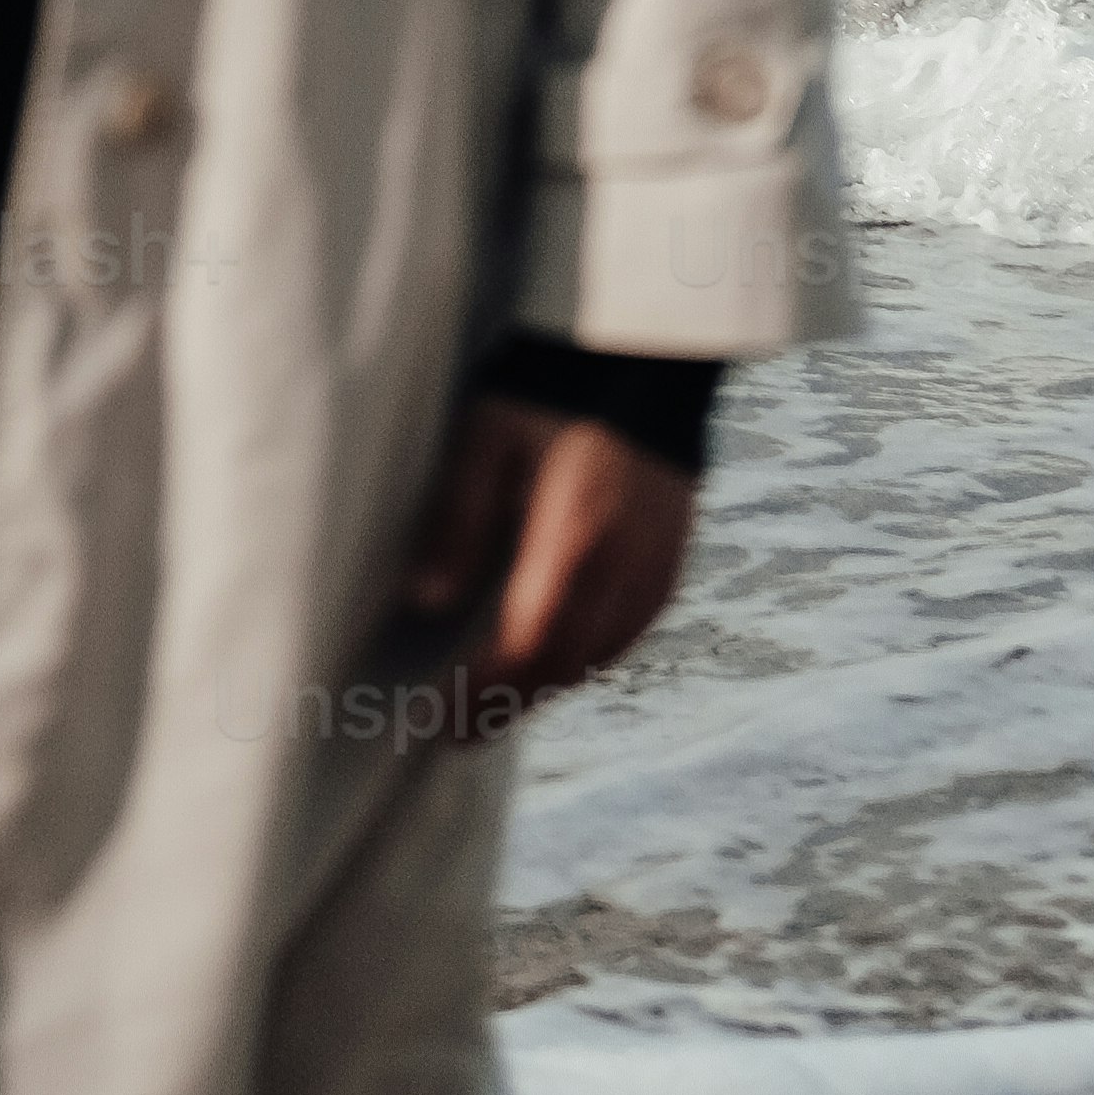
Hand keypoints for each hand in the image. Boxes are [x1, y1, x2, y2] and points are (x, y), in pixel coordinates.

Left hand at [401, 391, 698, 708]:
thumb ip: (456, 520)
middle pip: (561, 669)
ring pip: (594, 661)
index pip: (527, 651)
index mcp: (575, 542)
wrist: (640, 368)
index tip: (441, 722)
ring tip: (491, 696)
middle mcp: (626, 573)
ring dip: (542, 684)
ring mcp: (655, 578)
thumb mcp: (483, 439)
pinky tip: (544, 651)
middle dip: (507, 704)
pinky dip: (578, 656)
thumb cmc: (548, 397)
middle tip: (457, 726)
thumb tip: (424, 601)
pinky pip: (621, 639)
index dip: (484, 696)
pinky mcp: (669, 573)